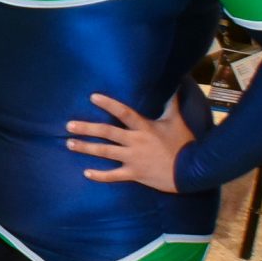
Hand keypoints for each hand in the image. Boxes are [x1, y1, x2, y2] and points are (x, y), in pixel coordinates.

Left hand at [65, 92, 193, 193]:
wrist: (192, 171)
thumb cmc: (184, 144)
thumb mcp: (177, 121)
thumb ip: (172, 103)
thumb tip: (176, 84)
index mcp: (144, 127)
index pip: (123, 112)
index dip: (108, 104)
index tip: (92, 97)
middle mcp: (135, 142)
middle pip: (107, 133)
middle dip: (87, 128)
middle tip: (69, 125)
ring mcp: (133, 159)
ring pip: (105, 152)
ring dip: (86, 148)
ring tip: (69, 144)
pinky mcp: (134, 174)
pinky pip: (113, 175)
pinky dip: (99, 175)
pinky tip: (86, 172)